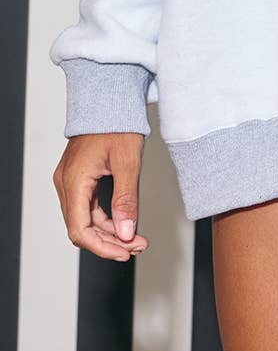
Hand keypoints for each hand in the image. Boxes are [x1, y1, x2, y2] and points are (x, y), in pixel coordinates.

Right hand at [52, 132, 149, 259]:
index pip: (80, 230)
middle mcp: (66, 183)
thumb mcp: (127, 162)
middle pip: (81, 228)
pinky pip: (88, 207)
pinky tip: (125, 224)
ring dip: (109, 233)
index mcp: (74, 181)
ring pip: (85, 220)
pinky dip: (106, 219)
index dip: (102, 247)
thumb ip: (126, 199)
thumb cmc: (118, 123)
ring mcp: (71, 180)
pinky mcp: (79, 178)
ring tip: (136, 239)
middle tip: (137, 246)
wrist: (110, 98)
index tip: (126, 252)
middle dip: (109, 242)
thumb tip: (126, 234)